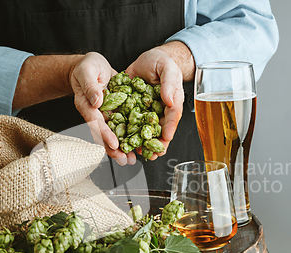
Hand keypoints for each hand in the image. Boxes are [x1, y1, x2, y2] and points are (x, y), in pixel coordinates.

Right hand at [70, 52, 132, 164]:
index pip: (96, 123)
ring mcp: (107, 114)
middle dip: (115, 149)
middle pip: (105, 134)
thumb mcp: (87, 71)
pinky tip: (140, 144)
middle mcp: (97, 113)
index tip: (114, 144)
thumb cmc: (86, 67)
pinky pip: (124, 125)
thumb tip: (97, 101)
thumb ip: (91, 86)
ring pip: (115, 133)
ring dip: (124, 147)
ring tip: (133, 159)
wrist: (93, 65)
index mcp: (87, 105)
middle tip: (125, 160)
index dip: (105, 134)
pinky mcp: (117, 111)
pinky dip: (131, 135)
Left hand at [126, 44, 190, 159]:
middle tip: (152, 155)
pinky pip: (126, 122)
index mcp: (170, 104)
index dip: (168, 130)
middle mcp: (157, 111)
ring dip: (139, 143)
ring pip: (141, 130)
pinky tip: (120, 142)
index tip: (165, 140)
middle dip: (154, 144)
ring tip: (136, 155)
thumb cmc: (162, 63)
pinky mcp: (130, 109)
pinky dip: (123, 133)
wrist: (146, 59)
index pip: (171, 119)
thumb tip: (169, 100)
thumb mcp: (168, 69)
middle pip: (157, 130)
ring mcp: (143, 112)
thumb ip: (169, 84)